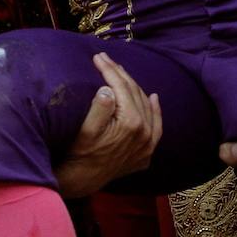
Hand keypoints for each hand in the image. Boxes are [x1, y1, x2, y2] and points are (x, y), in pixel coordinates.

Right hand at [54, 53, 162, 197]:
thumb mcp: (86, 129)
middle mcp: (145, 133)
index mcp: (131, 123)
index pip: (121, 87)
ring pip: (146, 106)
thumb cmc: (80, 152)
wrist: (82, 180)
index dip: (109, 70)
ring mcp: (147, 144)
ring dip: (134, 88)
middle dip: (120, 74)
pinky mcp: (145, 153)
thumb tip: (108, 88)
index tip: (98, 57)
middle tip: (106, 59)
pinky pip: (156, 127)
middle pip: (135, 94)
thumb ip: (99, 107)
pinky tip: (153, 98)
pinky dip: (155, 111)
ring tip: (122, 72)